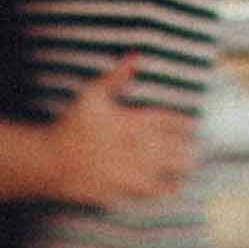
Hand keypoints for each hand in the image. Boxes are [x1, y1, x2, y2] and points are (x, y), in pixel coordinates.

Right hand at [32, 86, 198, 206]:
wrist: (52, 162)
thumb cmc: (71, 126)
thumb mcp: (91, 94)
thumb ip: (116, 76)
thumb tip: (136, 56)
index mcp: (131, 121)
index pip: (168, 121)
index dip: (184, 124)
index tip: (190, 125)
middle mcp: (136, 147)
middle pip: (174, 147)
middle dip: (188, 146)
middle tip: (197, 145)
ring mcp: (132, 170)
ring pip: (168, 169)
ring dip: (182, 166)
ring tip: (191, 163)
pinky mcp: (125, 189)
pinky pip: (154, 191)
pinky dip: (167, 188)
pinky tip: (175, 186)